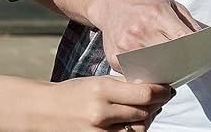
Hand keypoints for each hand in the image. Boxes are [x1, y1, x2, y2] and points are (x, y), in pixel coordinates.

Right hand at [43, 76, 172, 130]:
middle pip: (143, 112)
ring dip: (146, 120)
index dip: (161, 92)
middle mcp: (101, 112)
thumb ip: (122, 86)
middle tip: (161, 98)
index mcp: (101, 89)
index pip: (144, 94)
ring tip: (145, 111)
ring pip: (138, 130)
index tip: (167, 89)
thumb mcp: (96, 82)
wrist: (43, 111)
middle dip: (156, 105)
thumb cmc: (71, 93)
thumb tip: (151, 89)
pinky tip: (131, 124)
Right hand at [88, 0, 200, 71]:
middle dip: (182, 65)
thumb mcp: (170, 3)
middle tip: (190, 69)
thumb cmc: (144, 1)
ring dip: (164, 75)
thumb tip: (205, 45)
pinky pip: (136, 75)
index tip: (205, 58)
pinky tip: (152, 71)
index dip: (195, 51)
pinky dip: (146, 75)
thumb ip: (188, 24)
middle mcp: (141, 30)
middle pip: (170, 59)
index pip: (182, 40)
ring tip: (173, 73)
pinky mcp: (114, 58)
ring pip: (153, 71)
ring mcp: (126, 46)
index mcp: (157, 14)